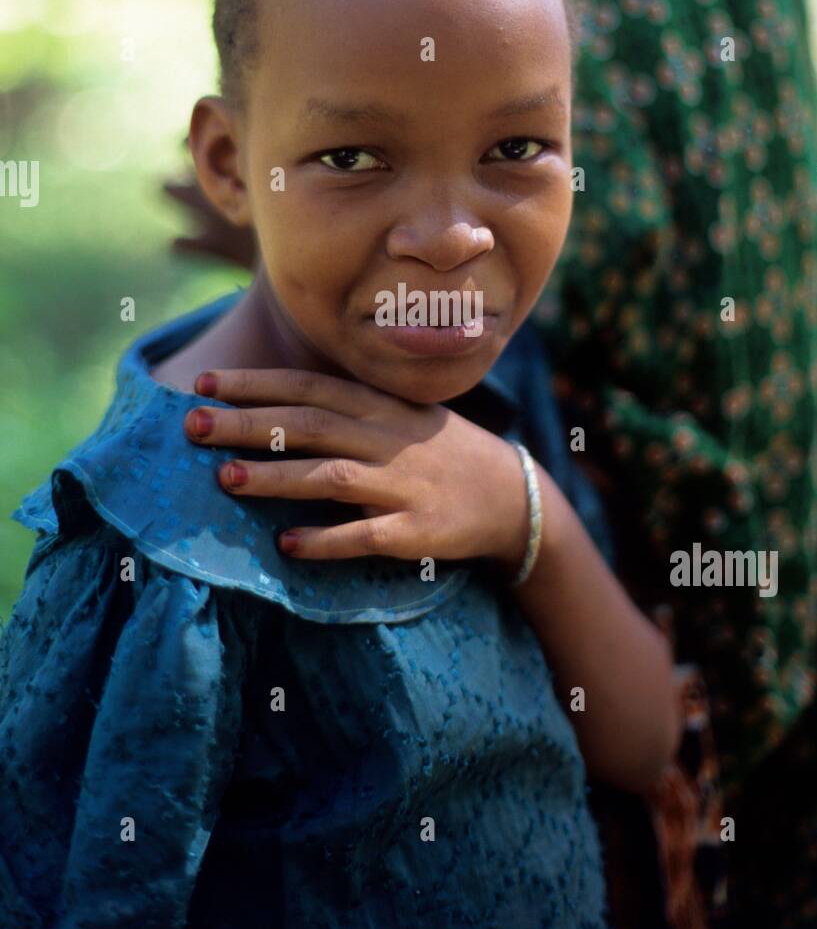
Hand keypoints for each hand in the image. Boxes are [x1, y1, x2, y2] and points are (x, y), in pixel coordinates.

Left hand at [183, 367, 530, 567]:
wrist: (511, 496)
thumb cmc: (436, 452)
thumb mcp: (396, 415)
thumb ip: (342, 407)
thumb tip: (267, 401)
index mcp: (377, 407)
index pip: (307, 387)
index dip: (254, 384)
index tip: (203, 384)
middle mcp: (386, 439)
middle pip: (309, 426)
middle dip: (248, 424)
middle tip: (192, 426)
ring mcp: (401, 485)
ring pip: (332, 477)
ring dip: (278, 477)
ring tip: (226, 479)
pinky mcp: (415, 530)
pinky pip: (365, 536)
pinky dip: (326, 539)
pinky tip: (287, 544)